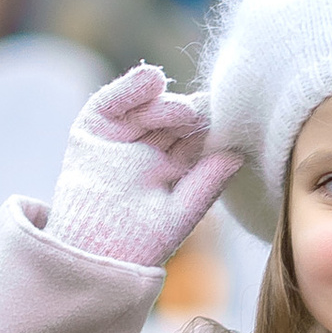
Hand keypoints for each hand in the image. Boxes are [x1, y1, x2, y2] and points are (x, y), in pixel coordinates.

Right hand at [43, 62, 239, 270]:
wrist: (93, 254)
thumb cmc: (139, 244)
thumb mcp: (181, 213)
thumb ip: (208, 183)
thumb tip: (239, 155)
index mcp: (172, 171)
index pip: (194, 140)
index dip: (210, 127)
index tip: (229, 118)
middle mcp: (147, 151)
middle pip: (172, 120)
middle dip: (189, 112)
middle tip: (206, 111)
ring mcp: (119, 139)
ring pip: (146, 108)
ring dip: (165, 102)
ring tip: (183, 110)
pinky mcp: (92, 130)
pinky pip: (111, 102)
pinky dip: (129, 87)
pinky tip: (151, 78)